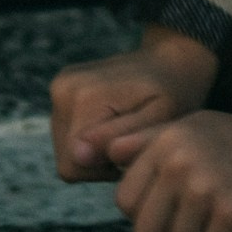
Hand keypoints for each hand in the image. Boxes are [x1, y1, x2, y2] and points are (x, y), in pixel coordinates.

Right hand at [48, 28, 219, 183]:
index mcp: (84, 97)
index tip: (132, 150)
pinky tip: (113, 126)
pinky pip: (67, 136)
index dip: (104, 170)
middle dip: (100, 163)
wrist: (169, 61)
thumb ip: (119, 137)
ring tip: (124, 134)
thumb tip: (79, 155)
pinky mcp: (61, 90)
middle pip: (67, 161)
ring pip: (67, 151)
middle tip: (131, 143)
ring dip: (96, 153)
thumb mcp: (159, 118)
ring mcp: (59, 87)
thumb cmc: (172, 93)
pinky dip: (90, 141)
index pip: (74, 166)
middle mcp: (63, 89)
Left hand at [109, 111, 231, 231]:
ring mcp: (206, 188)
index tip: (171, 213)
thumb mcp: (193, 128)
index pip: (126, 201)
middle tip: (195, 226)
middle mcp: (181, 161)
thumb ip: (146, 142)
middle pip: (145, 229)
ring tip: (215, 226)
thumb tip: (105, 153)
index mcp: (167, 141)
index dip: (145, 214)